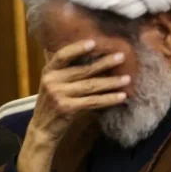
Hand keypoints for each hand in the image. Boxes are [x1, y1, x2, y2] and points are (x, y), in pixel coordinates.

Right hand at [19, 40, 128, 171]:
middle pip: (83, 70)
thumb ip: (65, 72)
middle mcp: (52, 81)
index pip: (62, 55)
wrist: (42, 129)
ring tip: (127, 78)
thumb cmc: (51, 104)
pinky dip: (109, 99)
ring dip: (112, 82)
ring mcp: (59, 94)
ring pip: (91, 85)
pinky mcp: (67, 108)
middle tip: (122, 56)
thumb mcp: (52, 84)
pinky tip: (121, 96)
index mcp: (48, 72)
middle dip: (104, 63)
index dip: (77, 48)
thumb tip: (91, 58)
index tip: (94, 42)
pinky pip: (93, 101)